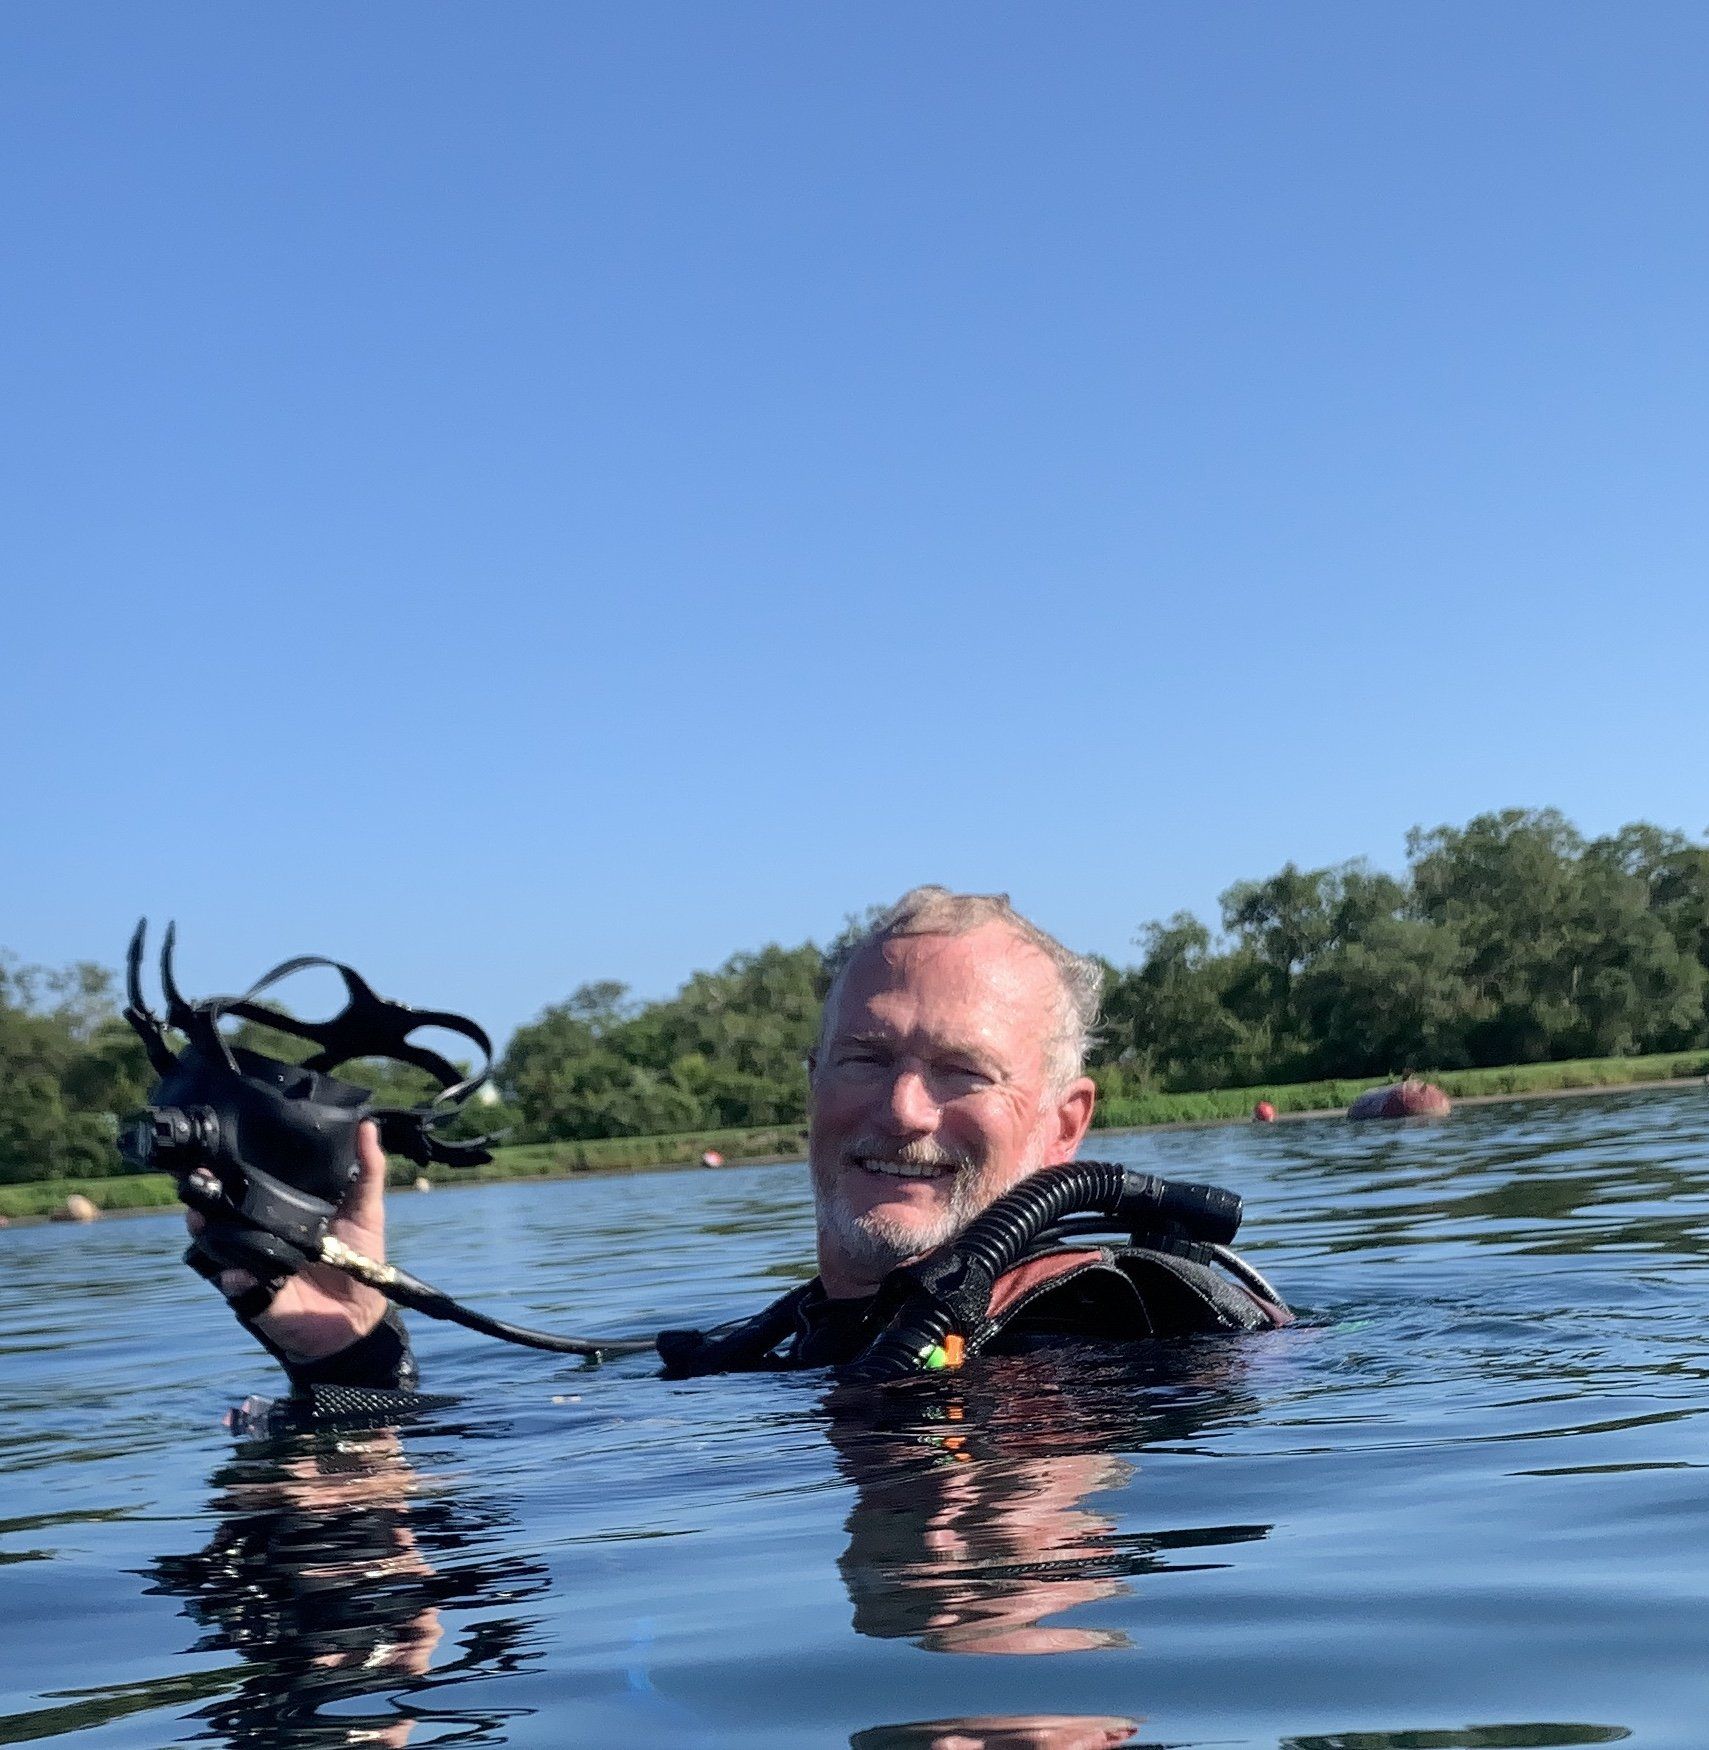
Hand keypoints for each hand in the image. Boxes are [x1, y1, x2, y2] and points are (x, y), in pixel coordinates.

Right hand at [187, 1118, 390, 1363]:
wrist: (360, 1315)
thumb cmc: (360, 1257)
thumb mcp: (367, 1210)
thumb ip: (367, 1171)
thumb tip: (368, 1125)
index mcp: (285, 1212)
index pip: (251, 1187)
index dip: (232, 1170)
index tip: (218, 1150)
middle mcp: (263, 1234)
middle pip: (223, 1212)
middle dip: (206, 1196)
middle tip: (200, 1178)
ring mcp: (255, 1264)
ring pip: (218, 1246)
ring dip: (207, 1232)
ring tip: (201, 1217)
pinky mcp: (256, 1297)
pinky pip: (237, 1287)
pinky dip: (234, 1280)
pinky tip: (237, 1274)